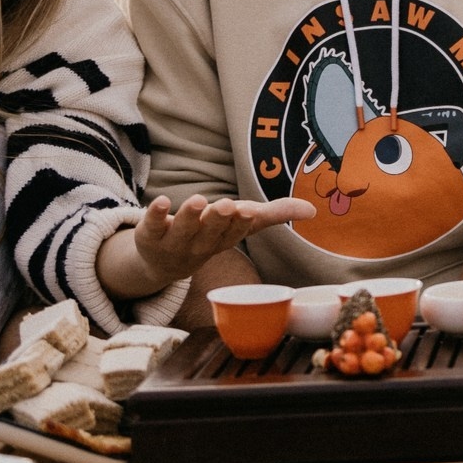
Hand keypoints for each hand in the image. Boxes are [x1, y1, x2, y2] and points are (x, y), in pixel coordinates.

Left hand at [120, 195, 314, 294]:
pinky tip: (161, 201)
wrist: (164, 262)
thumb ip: (274, 214)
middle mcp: (200, 245)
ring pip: (181, 230)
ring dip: (188, 216)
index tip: (246, 210)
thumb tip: (314, 210)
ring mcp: (173, 242)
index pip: (234, 233)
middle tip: (225, 204)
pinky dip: (155, 214)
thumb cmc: (210, 236)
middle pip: (209, 232)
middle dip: (217, 219)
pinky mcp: (149, 235)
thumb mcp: (242, 225)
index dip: (239, 222)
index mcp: (224, 241)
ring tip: (198, 200)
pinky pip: (151, 225)